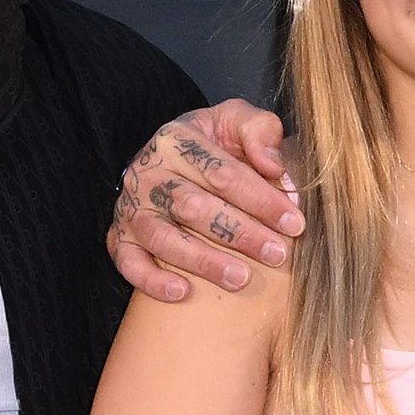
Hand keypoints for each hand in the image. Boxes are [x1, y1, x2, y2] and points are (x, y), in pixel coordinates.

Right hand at [109, 102, 305, 300]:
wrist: (166, 158)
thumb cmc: (211, 145)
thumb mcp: (235, 122)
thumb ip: (260, 131)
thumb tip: (273, 167)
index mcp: (177, 139)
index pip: (222, 173)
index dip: (261, 199)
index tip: (294, 223)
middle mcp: (148, 172)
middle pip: (194, 207)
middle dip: (241, 233)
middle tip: (277, 255)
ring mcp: (131, 207)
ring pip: (163, 238)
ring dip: (204, 261)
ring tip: (241, 279)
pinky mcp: (120, 236)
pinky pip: (128, 262)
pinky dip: (152, 280)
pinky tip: (183, 292)